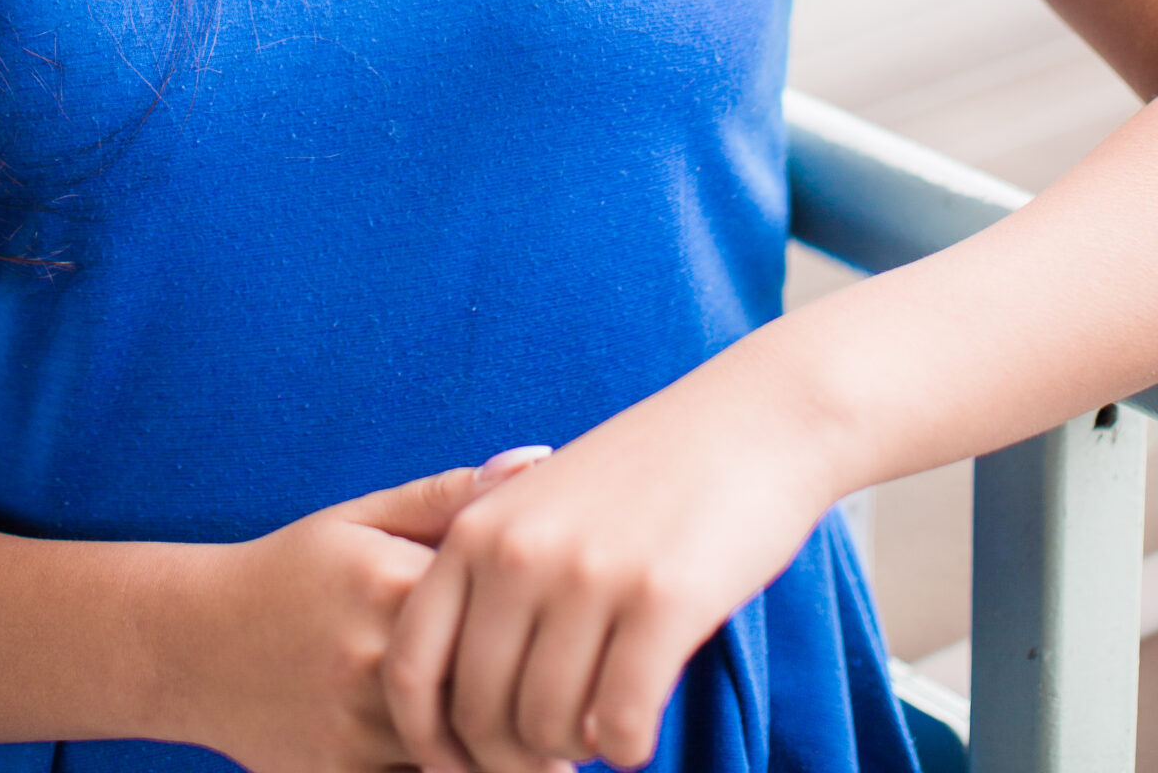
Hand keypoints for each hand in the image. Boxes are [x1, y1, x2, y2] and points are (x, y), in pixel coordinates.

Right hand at [173, 455, 556, 772]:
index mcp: (390, 583)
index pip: (500, 611)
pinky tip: (477, 764)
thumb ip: (450, 496)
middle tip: (584, 709)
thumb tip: (538, 460)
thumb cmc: (294, 571)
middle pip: (487, 694)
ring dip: (505, 756)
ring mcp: (351, 726)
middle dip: (541, 709)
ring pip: (457, 757)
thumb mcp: (362, 518)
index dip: (550, 632)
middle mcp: (372, 658)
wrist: (192, 642)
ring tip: (549, 746)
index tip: (586, 641)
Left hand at [383, 356, 838, 772]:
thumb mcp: (537, 507)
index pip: (410, 666)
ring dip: (577, 751)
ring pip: (549, 730)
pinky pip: (621, 725)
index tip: (464, 765)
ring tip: (602, 727)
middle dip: (516, 757)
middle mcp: (518, 553)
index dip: (429, 738)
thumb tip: (466, 706)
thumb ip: (492, 583)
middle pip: (481, 714)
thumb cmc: (644, 476)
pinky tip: (640, 728)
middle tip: (556, 752)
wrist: (748, 419)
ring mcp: (588, 574)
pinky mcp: (662, 599)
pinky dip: (627, 747)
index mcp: (476, 530)